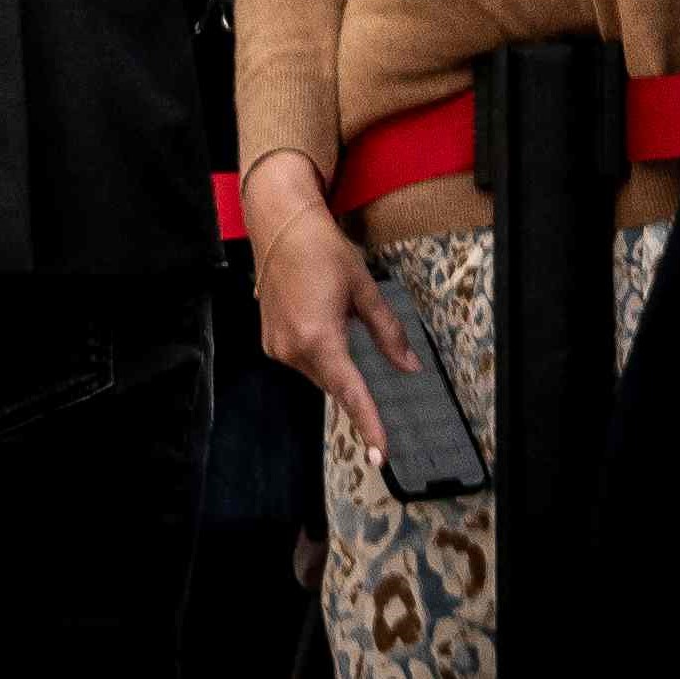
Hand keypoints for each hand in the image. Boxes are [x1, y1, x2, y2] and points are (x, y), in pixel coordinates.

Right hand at [238, 157, 423, 413]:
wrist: (281, 226)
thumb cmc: (324, 251)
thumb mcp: (364, 289)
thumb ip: (387, 333)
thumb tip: (409, 367)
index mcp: (319, 338)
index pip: (350, 393)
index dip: (368, 424)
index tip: (380, 454)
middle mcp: (293, 350)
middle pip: (335, 383)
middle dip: (354, 376)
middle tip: (362, 345)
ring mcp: (277, 348)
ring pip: (319, 374)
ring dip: (335, 361)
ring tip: (335, 315)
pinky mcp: (270, 343)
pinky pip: (303, 362)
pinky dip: (319, 353)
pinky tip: (320, 322)